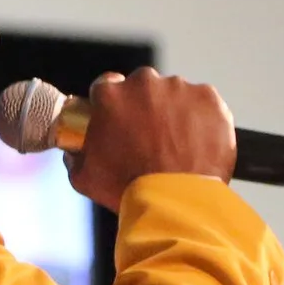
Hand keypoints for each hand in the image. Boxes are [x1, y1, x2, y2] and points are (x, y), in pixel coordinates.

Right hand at [64, 67, 235, 213]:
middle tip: (148, 136)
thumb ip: (75, 156)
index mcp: (110, 95)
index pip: (107, 85)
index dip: (112, 103)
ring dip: (172, 112)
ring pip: (174, 94)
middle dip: (143, 106)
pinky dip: (200, 118)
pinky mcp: (209, 98)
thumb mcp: (84, 177)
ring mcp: (179, 88)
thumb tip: (74, 152)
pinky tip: (195, 142)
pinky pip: (202, 103)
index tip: (118, 117)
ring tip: (176, 144)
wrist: (174, 201)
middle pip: (142, 86)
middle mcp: (144, 83)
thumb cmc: (127, 189)